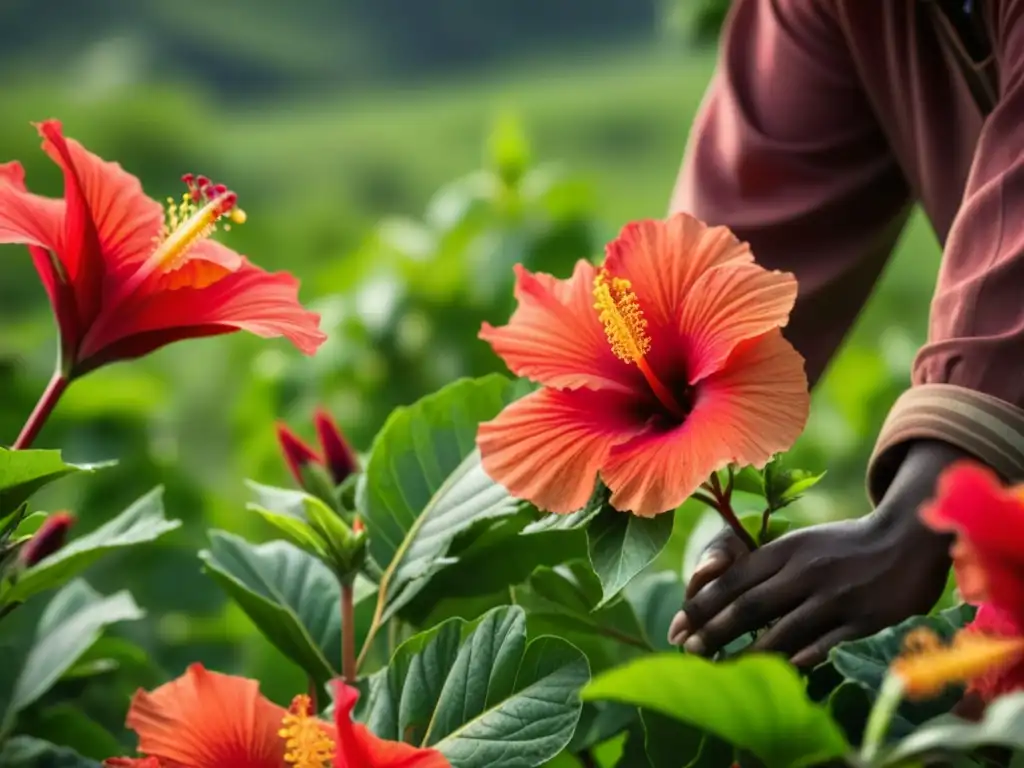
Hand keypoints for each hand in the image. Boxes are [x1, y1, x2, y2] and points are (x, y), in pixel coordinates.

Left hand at [668, 440, 965, 666]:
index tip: (678, 624)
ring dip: (747, 651)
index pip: (734, 580)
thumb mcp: (803, 544)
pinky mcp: (864, 619)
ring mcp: (835, 596)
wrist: (908, 535)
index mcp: (787, 550)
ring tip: (720, 667)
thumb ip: (767, 566)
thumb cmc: (845, 545)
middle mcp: (806, 571)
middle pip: (750, 605)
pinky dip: (802, 656)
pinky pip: (827, 643)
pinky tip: (780, 670)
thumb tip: (720, 588)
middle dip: (713, 629)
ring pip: (783, 629)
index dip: (703, 604)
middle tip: (686, 649)